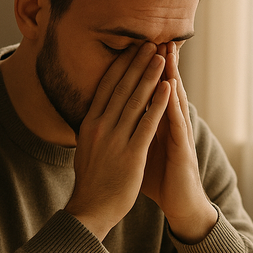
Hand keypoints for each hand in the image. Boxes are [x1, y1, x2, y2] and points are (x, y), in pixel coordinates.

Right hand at [65, 43, 170, 240]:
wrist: (91, 208)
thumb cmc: (91, 181)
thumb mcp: (86, 148)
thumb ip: (92, 128)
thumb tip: (95, 112)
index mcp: (89, 124)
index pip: (105, 88)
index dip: (119, 66)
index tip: (130, 49)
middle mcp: (100, 127)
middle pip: (121, 88)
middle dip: (136, 64)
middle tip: (149, 43)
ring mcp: (115, 139)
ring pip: (135, 101)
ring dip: (149, 76)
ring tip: (161, 58)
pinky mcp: (131, 153)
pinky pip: (147, 123)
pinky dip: (158, 103)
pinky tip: (167, 88)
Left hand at [141, 42, 216, 242]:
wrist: (179, 203)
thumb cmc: (160, 179)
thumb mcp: (140, 151)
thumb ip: (130, 134)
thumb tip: (112, 124)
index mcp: (156, 124)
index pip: (150, 91)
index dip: (143, 71)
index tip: (136, 47)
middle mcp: (169, 124)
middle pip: (164, 87)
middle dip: (160, 63)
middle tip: (155, 35)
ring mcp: (178, 133)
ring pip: (174, 98)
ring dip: (171, 73)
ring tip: (167, 50)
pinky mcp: (183, 147)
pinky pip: (177, 121)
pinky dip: (173, 103)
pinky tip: (171, 87)